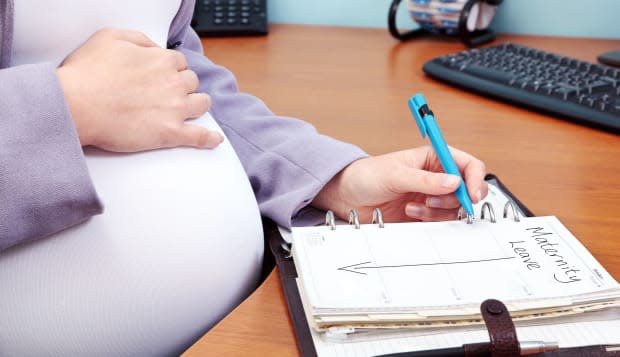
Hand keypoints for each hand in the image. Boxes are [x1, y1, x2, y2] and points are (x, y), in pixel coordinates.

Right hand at [56, 28, 222, 151]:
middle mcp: (174, 83)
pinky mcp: (171, 134)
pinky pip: (200, 137)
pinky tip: (215, 140)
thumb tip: (155, 48)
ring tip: (189, 110)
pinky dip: (210, 139)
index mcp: (162, 60)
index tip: (162, 76)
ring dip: (197, 105)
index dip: (171, 69)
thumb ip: (140, 39)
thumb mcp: (111, 37)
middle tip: (167, 93)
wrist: (75, 106)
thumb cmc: (87, 73)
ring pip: (202, 104)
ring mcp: (175, 109)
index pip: (179, 62)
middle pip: (192, 82)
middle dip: (182, 86)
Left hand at [311, 146, 487, 222]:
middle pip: (467, 190)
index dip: (475, 179)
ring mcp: (431, 197)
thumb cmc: (366, 175)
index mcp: (433, 158)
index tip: (471, 195)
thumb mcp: (395, 174)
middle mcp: (436, 177)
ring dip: (438, 212)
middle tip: (432, 202)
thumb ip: (425, 180)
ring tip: (413, 206)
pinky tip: (410, 213)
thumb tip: (454, 182)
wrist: (347, 196)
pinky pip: (440, 222)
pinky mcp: (424, 214)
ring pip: (454, 209)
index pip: (468, 165)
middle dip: (455, 199)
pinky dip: (429, 221)